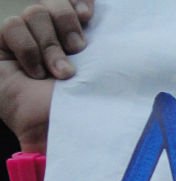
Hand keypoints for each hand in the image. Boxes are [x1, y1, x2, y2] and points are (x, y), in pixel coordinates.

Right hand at [0, 0, 93, 151]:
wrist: (55, 135)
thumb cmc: (84, 114)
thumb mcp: (102, 80)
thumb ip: (108, 56)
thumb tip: (125, 27)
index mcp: (80, 43)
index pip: (77, 5)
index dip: (80, 1)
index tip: (89, 14)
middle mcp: (55, 39)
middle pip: (56, 4)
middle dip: (67, 23)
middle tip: (78, 50)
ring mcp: (28, 42)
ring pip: (36, 13)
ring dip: (50, 44)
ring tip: (60, 74)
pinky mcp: (4, 48)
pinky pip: (13, 27)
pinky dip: (27, 48)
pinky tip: (35, 72)